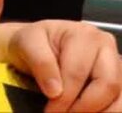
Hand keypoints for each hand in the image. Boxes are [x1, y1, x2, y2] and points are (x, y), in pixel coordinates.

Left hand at [0, 20, 121, 111]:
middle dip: (84, 107)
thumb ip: (41, 63)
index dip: (65, 97)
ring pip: (119, 98)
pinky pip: (121, 103)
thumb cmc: (33, 42)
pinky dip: (107, 112)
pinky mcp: (119, 81)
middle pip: (107, 85)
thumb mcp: (28, 43)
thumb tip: (55, 90)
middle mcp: (106, 47)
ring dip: (98, 112)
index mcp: (84, 35)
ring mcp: (116, 65)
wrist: (36, 46)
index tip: (51, 111)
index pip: (78, 72)